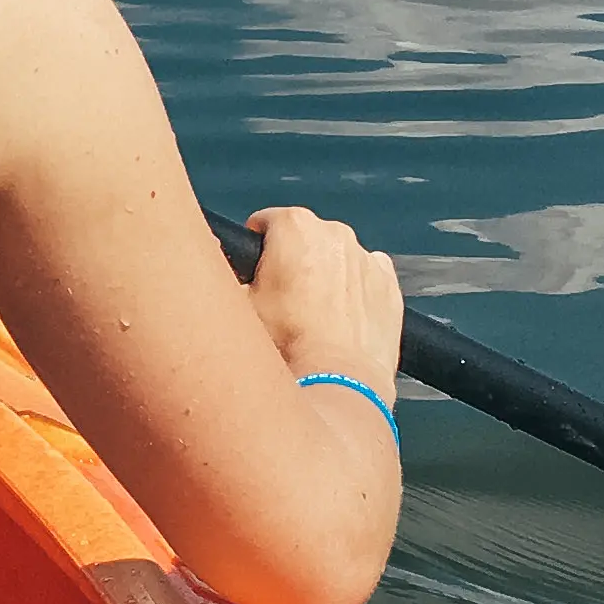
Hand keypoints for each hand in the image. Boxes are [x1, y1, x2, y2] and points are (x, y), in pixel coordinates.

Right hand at [242, 204, 403, 400]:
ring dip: (324, 275)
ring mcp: (367, 258)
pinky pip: (365, 278)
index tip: (253, 272)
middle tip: (280, 300)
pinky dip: (354, 292)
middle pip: (304, 237)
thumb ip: (225, 273)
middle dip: (292, 260)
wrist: (336, 382)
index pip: (265, 221)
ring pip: (336, 258)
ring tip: (312, 317)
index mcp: (295, 227)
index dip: (254, 248)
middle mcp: (335, 233)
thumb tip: (214, 265)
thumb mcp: (237, 305)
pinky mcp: (389, 286)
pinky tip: (341, 321)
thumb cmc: (285, 345)